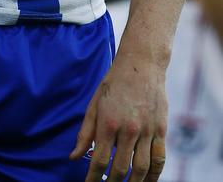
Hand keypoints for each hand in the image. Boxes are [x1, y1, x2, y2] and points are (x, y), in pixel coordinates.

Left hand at [70, 52, 166, 180]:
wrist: (141, 65)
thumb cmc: (114, 83)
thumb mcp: (94, 104)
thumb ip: (85, 132)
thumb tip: (74, 157)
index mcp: (108, 122)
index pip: (99, 160)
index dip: (93, 178)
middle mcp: (128, 129)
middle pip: (120, 169)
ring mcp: (146, 131)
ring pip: (141, 168)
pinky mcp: (160, 130)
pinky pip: (159, 159)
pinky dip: (154, 175)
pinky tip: (147, 181)